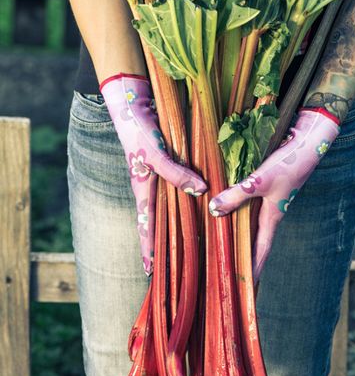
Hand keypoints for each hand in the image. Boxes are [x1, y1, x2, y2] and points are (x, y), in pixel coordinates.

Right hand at [100, 73, 206, 273]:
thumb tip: (200, 192)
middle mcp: (151, 186)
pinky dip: (187, 197)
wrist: (132, 103)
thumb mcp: (155, 154)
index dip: (149, 249)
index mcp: (143, 189)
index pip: (145, 227)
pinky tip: (200, 201)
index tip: (152, 273)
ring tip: (193, 239)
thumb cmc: (138, 130)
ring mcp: (159, 175)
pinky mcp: (168, 162)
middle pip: (158, 221)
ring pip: (170, 205)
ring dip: (179, 222)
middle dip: (165, 243)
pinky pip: (178, 186)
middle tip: (176, 264)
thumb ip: (176, 173)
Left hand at [209, 109, 339, 279]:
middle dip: (243, 253)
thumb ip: (236, 195)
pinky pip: (248, 201)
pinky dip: (237, 207)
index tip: (245, 288)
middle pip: (254, 237)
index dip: (253, 268)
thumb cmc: (289, 162)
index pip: (262, 249)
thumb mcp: (260, 180)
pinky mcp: (267, 182)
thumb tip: (213, 211)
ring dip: (238, 230)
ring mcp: (270, 196)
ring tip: (221, 241)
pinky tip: (224, 204)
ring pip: (250, 219)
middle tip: (227, 268)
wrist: (308, 139)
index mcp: (273, 216)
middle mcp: (272, 209)